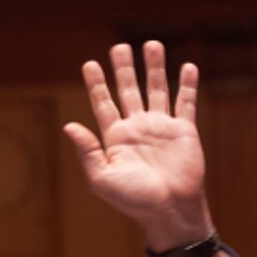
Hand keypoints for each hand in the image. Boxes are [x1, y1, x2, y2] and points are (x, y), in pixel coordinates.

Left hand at [64, 40, 214, 252]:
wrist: (169, 211)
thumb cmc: (134, 200)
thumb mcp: (102, 178)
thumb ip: (87, 151)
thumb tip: (69, 126)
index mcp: (116, 139)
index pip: (103, 104)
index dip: (96, 84)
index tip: (90, 64)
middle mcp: (137, 129)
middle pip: (129, 91)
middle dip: (124, 69)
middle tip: (119, 47)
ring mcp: (161, 128)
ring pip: (156, 90)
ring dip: (154, 68)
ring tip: (151, 45)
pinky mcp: (184, 131)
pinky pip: (185, 103)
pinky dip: (187, 85)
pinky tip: (187, 67)